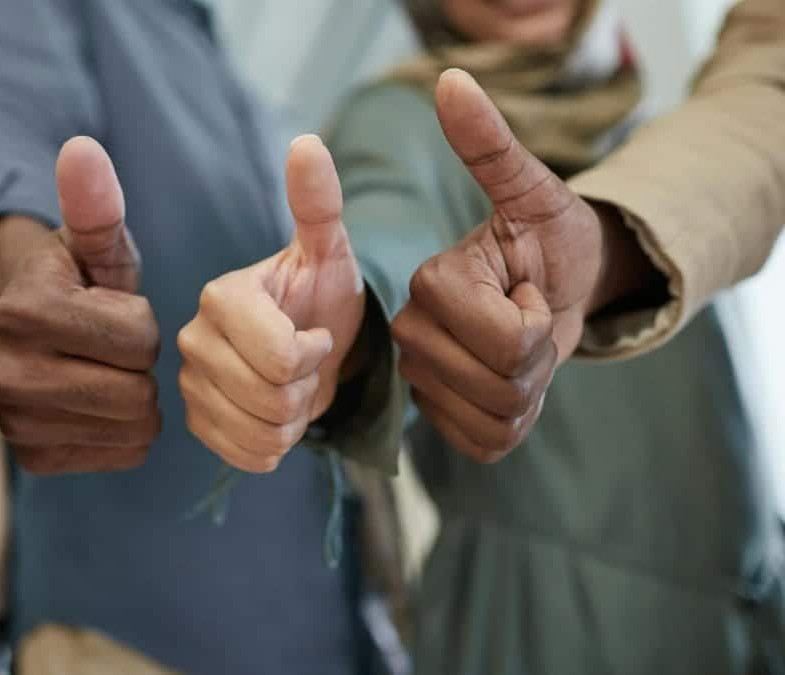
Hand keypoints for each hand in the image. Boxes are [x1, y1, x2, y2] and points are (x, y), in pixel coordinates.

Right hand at [0, 137, 160, 474]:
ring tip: (108, 373)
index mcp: (21, 310)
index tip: (113, 311)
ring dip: (139, 400)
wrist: (38, 334)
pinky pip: (122, 455)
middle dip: (142, 367)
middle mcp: (2, 371)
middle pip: (135, 390)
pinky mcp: (31, 458)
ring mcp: (12, 422)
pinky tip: (101, 407)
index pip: (139, 339)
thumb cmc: (78, 283)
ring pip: (133, 426)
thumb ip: (95, 204)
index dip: (144, 324)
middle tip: (115, 350)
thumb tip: (81, 148)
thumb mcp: (94, 244)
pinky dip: (127, 434)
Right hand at [178, 135, 364, 472]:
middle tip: (305, 363)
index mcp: (222, 296)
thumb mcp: (330, 252)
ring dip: (294, 418)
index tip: (315, 332)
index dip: (314, 354)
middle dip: (306, 387)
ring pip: (262, 434)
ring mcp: (189, 385)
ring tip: (292, 385)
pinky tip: (274, 413)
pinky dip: (276, 444)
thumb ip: (317, 204)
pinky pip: (249, 458)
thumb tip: (307, 144)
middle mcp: (192, 338)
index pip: (281, 357)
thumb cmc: (322, 296)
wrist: (312, 345)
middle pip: (272, 399)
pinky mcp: (195, 425)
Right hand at [392, 69, 655, 462]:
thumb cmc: (549, 238)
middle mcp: (409, 336)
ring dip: (531, 391)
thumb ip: (490, 145)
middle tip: (528, 318)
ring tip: (521, 350)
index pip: (508, 341)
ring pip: (497, 419)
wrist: (556, 285)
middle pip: (502, 385)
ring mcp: (420, 382)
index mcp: (430, 286)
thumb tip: (451, 80)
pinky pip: (488, 444)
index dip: (539, 322)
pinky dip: (515, 422)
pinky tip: (510, 385)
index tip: (529, 288)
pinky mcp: (440, 418)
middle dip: (538, 359)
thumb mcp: (534, 191)